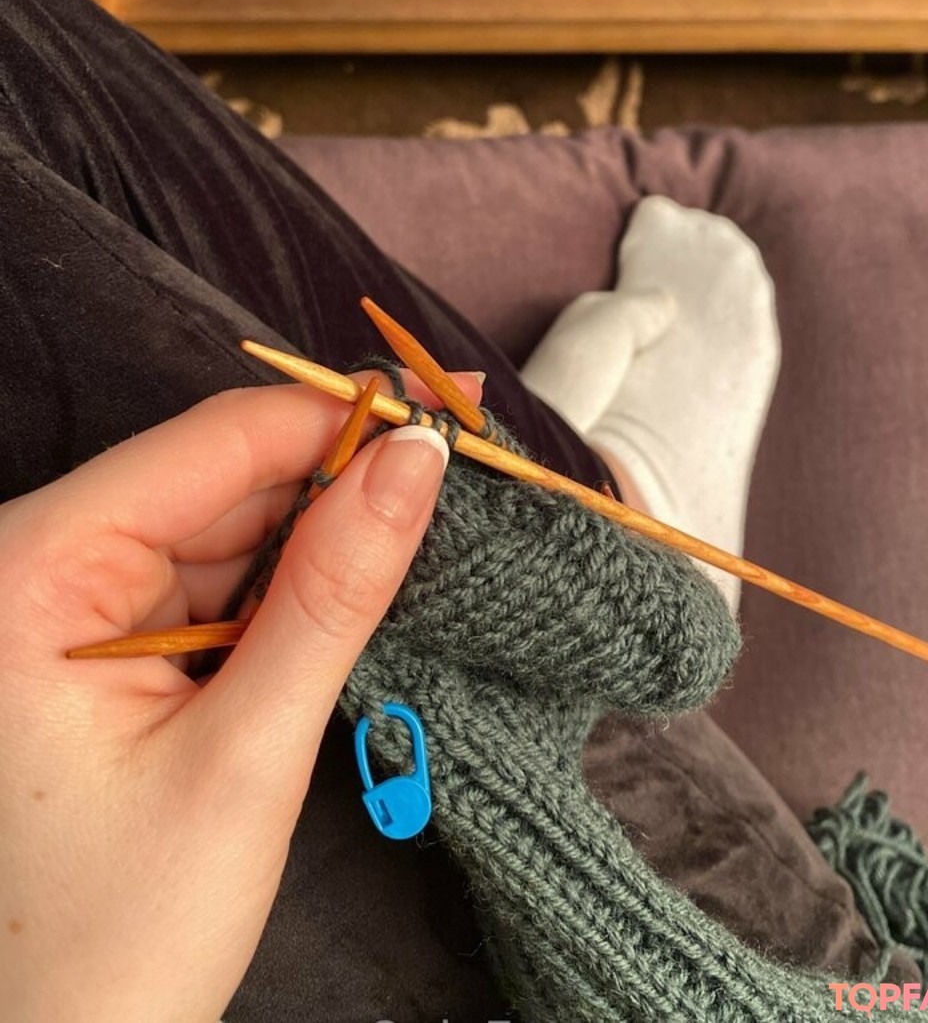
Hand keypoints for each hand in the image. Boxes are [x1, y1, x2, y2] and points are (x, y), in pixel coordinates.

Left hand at [0, 369, 478, 1022]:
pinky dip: (288, 587)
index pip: (211, 447)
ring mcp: (66, 608)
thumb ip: (333, 593)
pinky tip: (354, 591)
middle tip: (459, 470)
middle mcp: (33, 571)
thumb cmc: (116, 944)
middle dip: (340, 476)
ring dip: (323, 534)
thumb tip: (414, 461)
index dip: (339, 417)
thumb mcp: (243, 756)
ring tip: (424, 535)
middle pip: (219, 479)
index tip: (445, 408)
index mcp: (27, 577)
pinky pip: (214, 580)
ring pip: (226, 526)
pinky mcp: (102, 645)